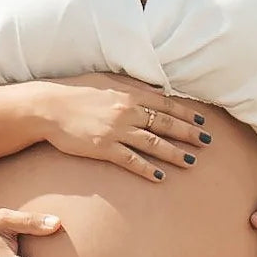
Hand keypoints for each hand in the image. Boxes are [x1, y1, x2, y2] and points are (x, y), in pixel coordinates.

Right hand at [37, 73, 214, 181]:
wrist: (48, 106)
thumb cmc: (76, 90)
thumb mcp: (107, 79)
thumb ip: (132, 85)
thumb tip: (155, 90)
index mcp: (130, 93)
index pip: (166, 104)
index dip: (186, 113)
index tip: (202, 121)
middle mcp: (127, 111)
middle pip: (166, 124)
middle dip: (189, 134)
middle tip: (207, 142)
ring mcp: (116, 130)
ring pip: (154, 143)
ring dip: (175, 154)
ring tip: (191, 162)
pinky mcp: (104, 148)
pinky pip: (131, 160)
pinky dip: (147, 168)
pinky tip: (160, 176)